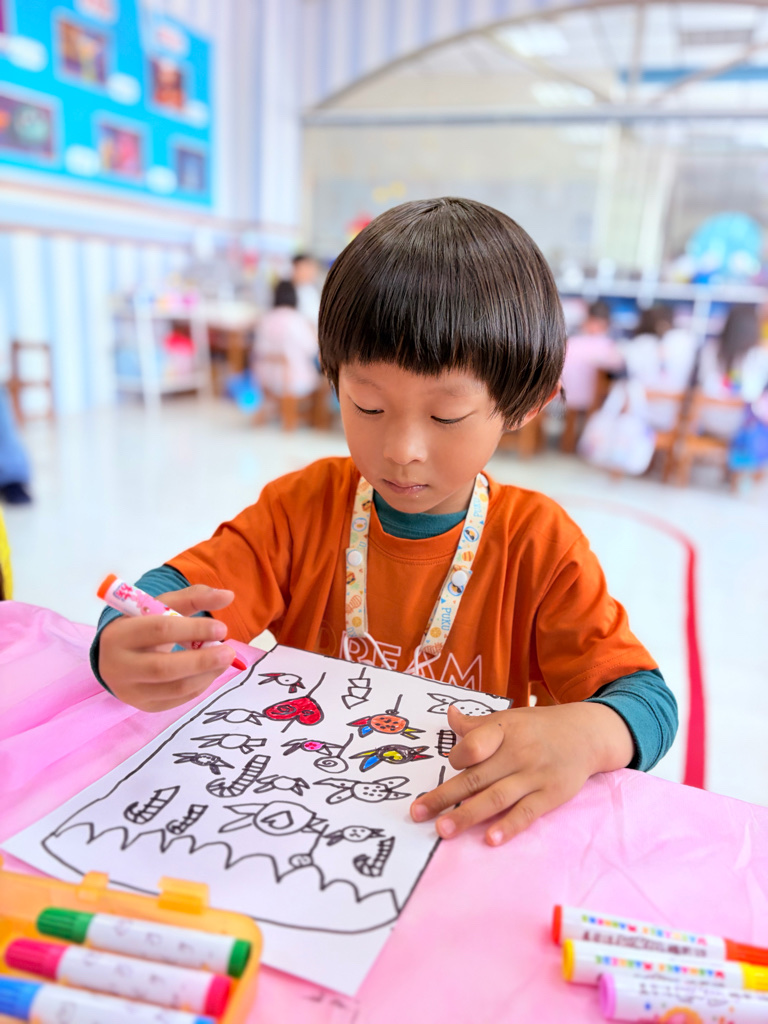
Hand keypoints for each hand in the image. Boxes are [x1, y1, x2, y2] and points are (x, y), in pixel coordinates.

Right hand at [98, 585, 237, 712]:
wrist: (115, 656)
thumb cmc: (142, 625)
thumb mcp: (162, 606)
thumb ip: (194, 597)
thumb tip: (228, 595)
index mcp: (119, 634)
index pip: (159, 630)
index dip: (194, 629)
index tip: (221, 628)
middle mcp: (119, 666)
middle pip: (163, 668)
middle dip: (202, 660)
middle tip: (229, 652)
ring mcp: (130, 691)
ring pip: (174, 688)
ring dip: (206, 675)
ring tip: (225, 660)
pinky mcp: (144, 706)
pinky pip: (178, 700)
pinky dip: (200, 686)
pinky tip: (211, 672)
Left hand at [411, 701, 633, 845]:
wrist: (586, 734)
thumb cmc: (539, 728)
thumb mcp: (509, 719)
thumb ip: (476, 724)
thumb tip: (448, 715)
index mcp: (503, 731)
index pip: (472, 746)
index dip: (457, 757)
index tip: (448, 768)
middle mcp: (517, 753)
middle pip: (475, 777)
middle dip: (444, 796)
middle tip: (418, 813)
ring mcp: (534, 775)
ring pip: (495, 798)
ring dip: (467, 815)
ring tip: (443, 830)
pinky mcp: (551, 795)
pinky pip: (526, 812)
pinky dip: (508, 826)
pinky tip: (490, 839)